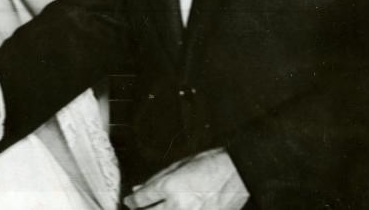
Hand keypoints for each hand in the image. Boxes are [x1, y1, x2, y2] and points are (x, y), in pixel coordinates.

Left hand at [124, 148, 248, 209]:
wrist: (239, 172)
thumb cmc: (210, 164)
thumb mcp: (179, 165)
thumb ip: (156, 180)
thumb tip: (139, 189)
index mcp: (170, 187)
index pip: (141, 200)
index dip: (132, 202)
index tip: (129, 201)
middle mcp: (178, 205)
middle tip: (139, 208)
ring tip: (158, 208)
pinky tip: (175, 209)